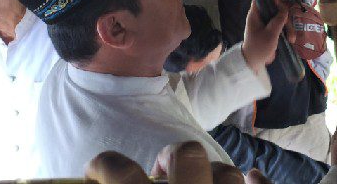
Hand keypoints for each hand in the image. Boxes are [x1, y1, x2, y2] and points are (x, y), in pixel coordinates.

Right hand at [86, 141, 269, 182]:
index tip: (96, 171)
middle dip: (173, 159)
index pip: (122, 173)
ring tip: (202, 183)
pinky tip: (251, 180)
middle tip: (160, 174)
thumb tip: (84, 179)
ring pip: (229, 174)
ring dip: (214, 176)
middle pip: (187, 155)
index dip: (106, 166)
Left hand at [241, 1, 291, 72]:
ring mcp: (266, 23)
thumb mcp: (270, 34)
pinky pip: (281, 26)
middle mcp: (260, 16)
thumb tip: (285, 9)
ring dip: (288, 27)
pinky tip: (290, 39)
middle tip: (289, 26)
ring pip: (280, 18)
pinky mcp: (271, 30)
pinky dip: (286, 31)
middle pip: (275, 8)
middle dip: (285, 17)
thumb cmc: (259, 47)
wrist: (254, 62)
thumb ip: (278, 20)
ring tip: (291, 39)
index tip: (282, 5)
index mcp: (255, 14)